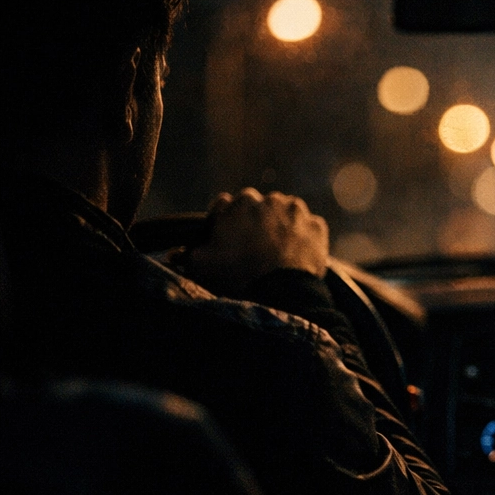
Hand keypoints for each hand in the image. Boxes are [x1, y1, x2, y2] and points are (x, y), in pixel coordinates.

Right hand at [185, 188, 329, 296]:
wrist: (281, 295)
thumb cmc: (236, 278)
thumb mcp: (202, 265)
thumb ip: (188, 254)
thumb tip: (176, 254)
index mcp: (239, 202)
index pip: (227, 207)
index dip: (225, 224)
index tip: (227, 241)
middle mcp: (269, 200)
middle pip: (258, 209)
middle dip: (255, 224)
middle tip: (252, 251)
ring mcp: (297, 212)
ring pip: (285, 215)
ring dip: (281, 228)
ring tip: (276, 255)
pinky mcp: (318, 227)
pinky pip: (309, 229)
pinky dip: (303, 239)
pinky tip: (295, 257)